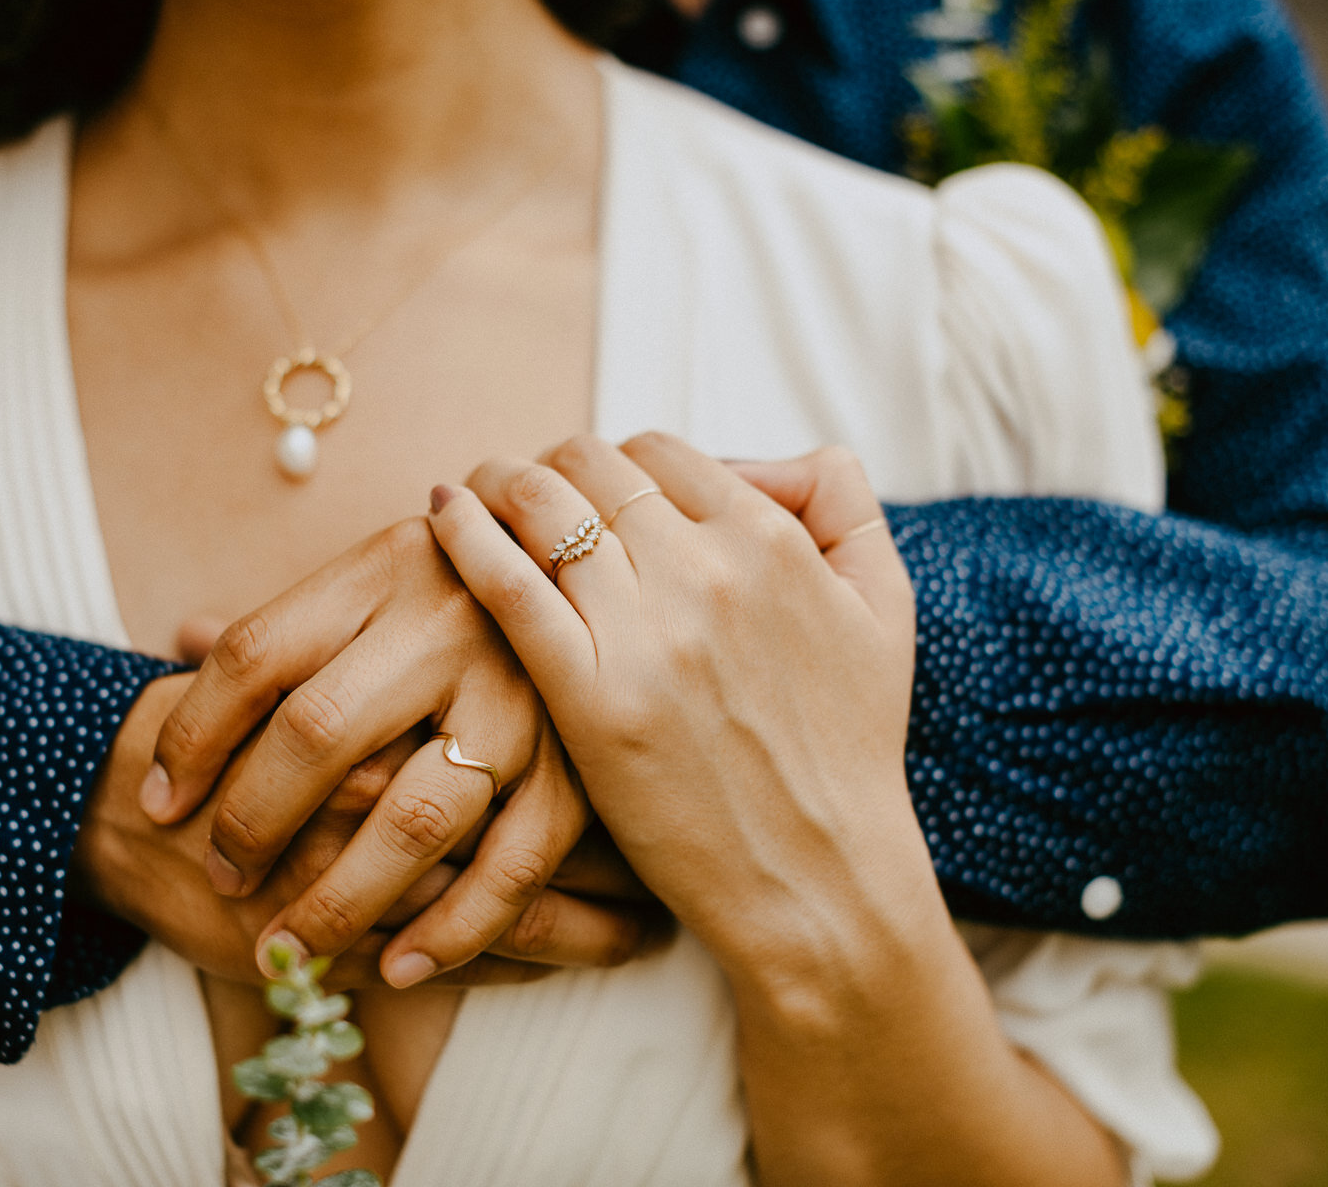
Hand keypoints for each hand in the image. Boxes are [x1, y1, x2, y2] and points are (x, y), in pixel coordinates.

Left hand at [142, 517, 666, 985]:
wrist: (615, 573)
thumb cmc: (466, 594)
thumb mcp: (381, 581)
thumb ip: (295, 622)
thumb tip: (172, 636)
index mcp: (384, 568)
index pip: (254, 655)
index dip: (189, 739)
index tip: (157, 805)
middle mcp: (450, 621)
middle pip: (316, 732)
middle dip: (251, 825)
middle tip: (222, 883)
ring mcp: (523, 694)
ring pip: (412, 817)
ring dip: (339, 901)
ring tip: (288, 951)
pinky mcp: (582, 763)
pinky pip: (512, 866)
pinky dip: (453, 930)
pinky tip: (399, 969)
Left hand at [428, 440, 1131, 1186]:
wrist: (821, 878)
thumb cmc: (850, 751)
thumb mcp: (885, 608)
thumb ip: (844, 505)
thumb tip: (770, 457)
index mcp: (772, 542)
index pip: (660, 450)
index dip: (617, 460)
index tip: (592, 487)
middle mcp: (707, 572)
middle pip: (592, 465)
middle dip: (552, 466)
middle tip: (524, 489)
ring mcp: (646, 634)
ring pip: (545, 506)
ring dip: (501, 482)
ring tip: (473, 492)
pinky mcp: (592, 697)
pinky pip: (509, 584)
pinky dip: (466, 533)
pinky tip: (441, 512)